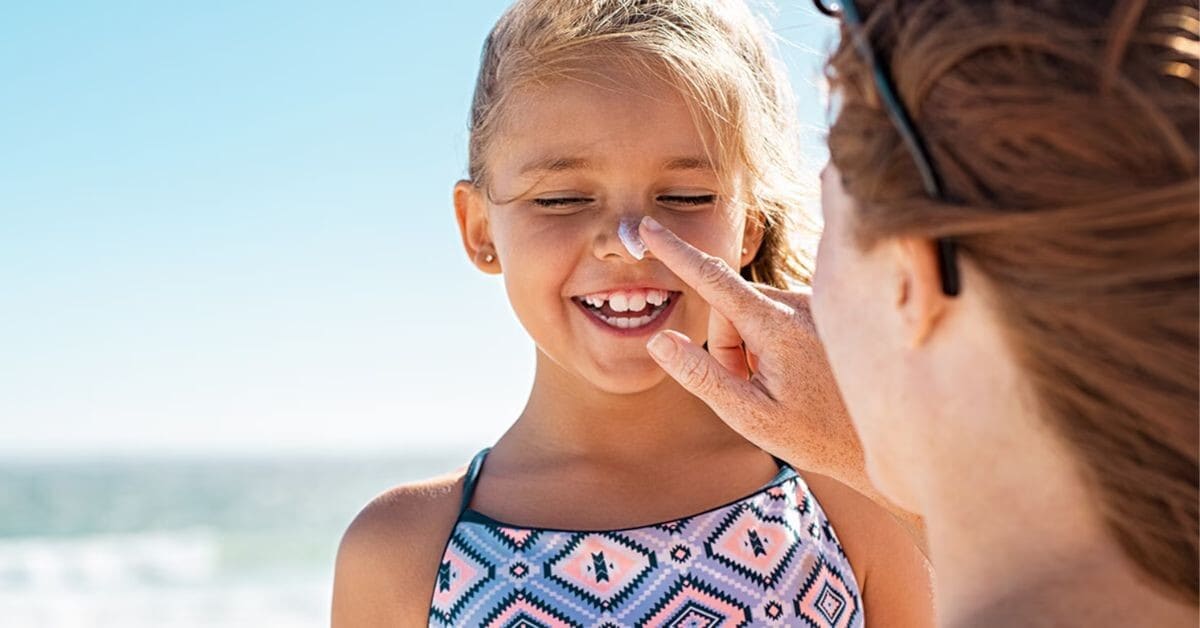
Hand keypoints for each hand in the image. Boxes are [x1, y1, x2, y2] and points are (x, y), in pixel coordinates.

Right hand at [639, 217, 865, 492]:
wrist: (886, 437)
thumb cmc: (817, 436)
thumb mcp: (750, 416)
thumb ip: (702, 376)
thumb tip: (660, 340)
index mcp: (777, 326)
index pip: (713, 280)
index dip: (675, 252)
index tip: (648, 227)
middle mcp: (799, 304)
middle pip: (730, 309)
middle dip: (727, 346)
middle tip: (751, 390)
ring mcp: (814, 305)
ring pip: (751, 313)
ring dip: (751, 347)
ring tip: (780, 387)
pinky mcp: (823, 311)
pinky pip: (776, 316)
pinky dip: (772, 343)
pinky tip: (799, 375)